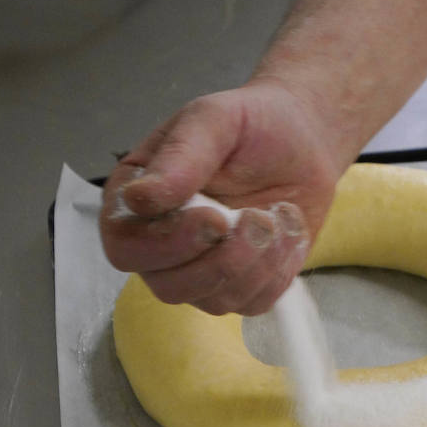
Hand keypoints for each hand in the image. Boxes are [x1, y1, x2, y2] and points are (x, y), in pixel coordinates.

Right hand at [99, 79, 343, 315]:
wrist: (302, 141)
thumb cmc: (251, 126)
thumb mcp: (214, 122)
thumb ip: (179, 157)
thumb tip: (139, 198)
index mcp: (135, 201)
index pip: (124, 246)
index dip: (166, 243)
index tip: (215, 217)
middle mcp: (161, 244)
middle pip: (168, 287)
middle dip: (221, 260)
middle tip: (258, 218)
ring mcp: (201, 271)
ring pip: (214, 300)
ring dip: (256, 264)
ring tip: (278, 217)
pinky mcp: (243, 286)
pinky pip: (253, 304)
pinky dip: (278, 272)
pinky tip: (287, 232)